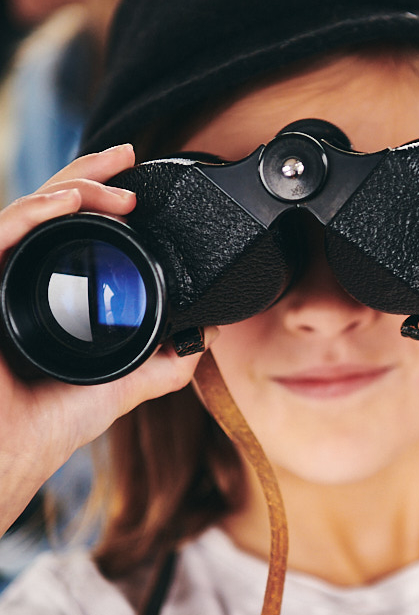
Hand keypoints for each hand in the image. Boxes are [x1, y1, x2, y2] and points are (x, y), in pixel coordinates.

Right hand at [0, 146, 211, 533]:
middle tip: (126, 156)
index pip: (66, 227)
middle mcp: (13, 279)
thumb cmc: (43, 429)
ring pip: (26, 211)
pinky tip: (67, 201)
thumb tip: (204, 340)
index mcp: (41, 292)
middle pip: (46, 207)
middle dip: (87, 173)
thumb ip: (158, 365)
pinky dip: (33, 213)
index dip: (95, 195)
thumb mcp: (116, 387)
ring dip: (69, 187)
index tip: (134, 181)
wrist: (8, 458)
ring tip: (111, 184)